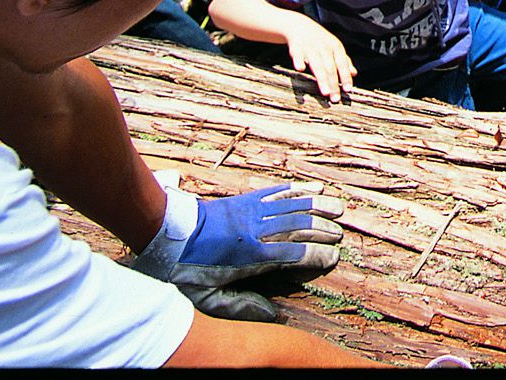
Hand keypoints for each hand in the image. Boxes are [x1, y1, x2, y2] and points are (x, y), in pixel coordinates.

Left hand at [132, 176, 345, 321]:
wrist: (166, 234)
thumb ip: (241, 307)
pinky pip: (276, 192)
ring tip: (338, 208)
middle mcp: (257, 230)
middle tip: (340, 234)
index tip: (333, 257)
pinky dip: (296, 190)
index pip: (294, 253)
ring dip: (318, 206)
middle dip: (323, 230)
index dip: (317, 255)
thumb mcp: (208, 299)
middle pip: (299, 226)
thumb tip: (273, 316)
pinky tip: (310, 189)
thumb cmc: (184, 271)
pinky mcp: (245, 200)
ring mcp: (252, 211)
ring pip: (293, 205)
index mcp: (251, 256)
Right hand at [285, 15, 356, 101]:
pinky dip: (299, 61)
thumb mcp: (333, 47)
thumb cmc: (320, 40)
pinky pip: (298, 55)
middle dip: (333, 84)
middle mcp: (324, 47)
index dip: (345, 77)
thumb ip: (343, 60)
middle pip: (330, 68)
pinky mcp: (296, 47)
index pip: (342, 64)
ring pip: (317, 65)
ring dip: (321, 79)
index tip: (348, 90)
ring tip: (325, 93)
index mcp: (335, 47)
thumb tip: (354, 74)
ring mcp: (310, 47)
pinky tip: (300, 68)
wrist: (299, 25)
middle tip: (335, 99)